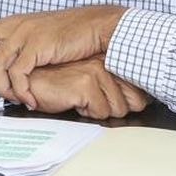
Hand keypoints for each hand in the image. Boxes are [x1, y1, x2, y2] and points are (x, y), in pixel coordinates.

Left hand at [0, 5, 127, 106]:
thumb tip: (6, 65)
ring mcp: (25, 34)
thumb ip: (21, 46)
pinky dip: (20, 90)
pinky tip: (28, 99)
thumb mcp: (40, 35)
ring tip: (8, 99)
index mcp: (13, 22)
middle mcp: (15, 25)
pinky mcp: (38, 46)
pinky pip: (18, 73)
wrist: (97, 26)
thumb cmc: (72, 34)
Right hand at [25, 56, 150, 119]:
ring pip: (117, 110)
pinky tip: (72, 100)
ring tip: (79, 99)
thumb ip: (115, 89)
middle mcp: (107, 64)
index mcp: (110, 62)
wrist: (33, 81)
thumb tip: (142, 102)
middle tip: (90, 100)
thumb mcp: (93, 84)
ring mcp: (97, 72)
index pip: (140, 95)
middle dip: (113, 110)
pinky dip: (86, 113)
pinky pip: (100, 112)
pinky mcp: (85, 83)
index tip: (106, 100)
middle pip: (133, 104)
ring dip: (97, 111)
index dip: (126, 105)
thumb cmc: (61, 84)